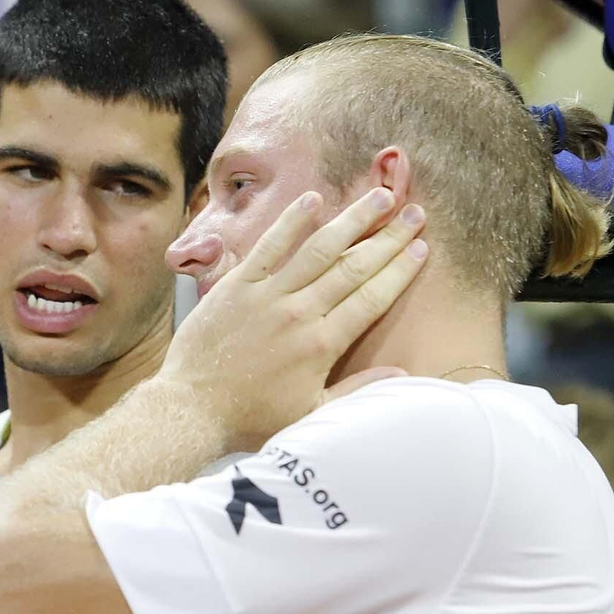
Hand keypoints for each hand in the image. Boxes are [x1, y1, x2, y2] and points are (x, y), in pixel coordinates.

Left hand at [159, 188, 428, 452]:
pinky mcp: (236, 285)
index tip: (421, 248)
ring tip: (379, 196)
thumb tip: (402, 374)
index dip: (399, 270)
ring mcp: (268, 295)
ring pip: (319, 249)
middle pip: (354, 267)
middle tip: (414, 212)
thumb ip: (357, 389)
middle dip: (388, 238)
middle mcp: (300, 313)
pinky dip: (291, 222)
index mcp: (323, 344)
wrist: (192, 407)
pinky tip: (312, 199)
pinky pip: (268, 247)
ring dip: (352, 220)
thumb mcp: (311, 413)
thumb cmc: (251, 416)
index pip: (372, 298)